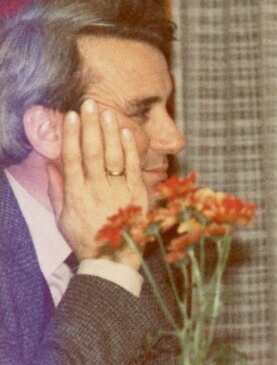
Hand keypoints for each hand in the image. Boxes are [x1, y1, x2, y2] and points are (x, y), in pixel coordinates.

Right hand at [47, 99, 147, 267]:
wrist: (112, 260)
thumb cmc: (85, 238)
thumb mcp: (62, 218)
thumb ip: (56, 190)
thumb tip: (50, 164)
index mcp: (76, 195)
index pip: (71, 159)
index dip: (70, 136)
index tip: (69, 116)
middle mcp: (96, 190)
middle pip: (92, 152)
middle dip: (90, 126)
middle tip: (89, 103)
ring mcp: (118, 191)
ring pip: (113, 156)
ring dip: (110, 132)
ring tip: (106, 112)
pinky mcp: (137, 194)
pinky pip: (134, 167)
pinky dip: (131, 149)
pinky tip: (127, 132)